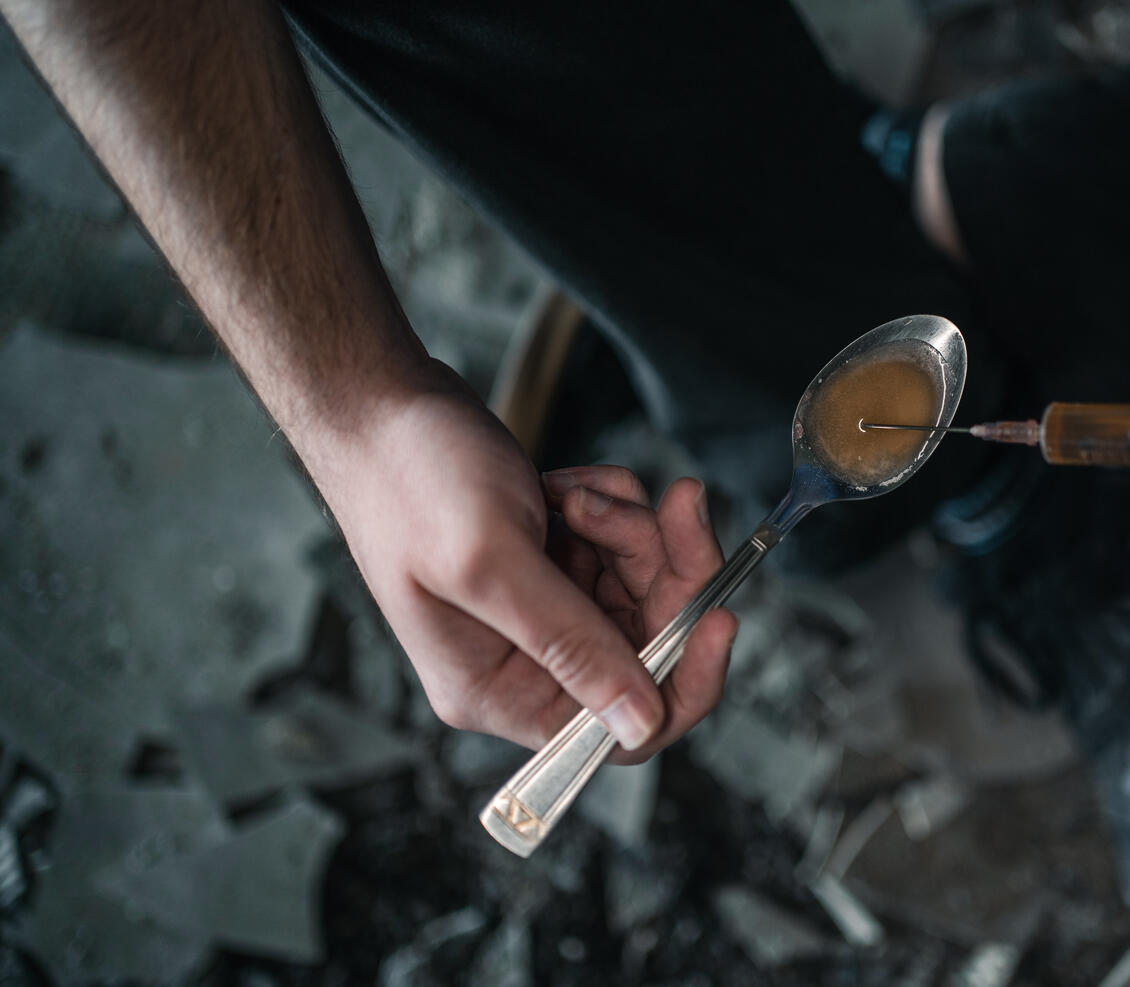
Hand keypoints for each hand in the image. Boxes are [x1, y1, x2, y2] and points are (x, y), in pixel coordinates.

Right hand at [307, 369, 736, 759]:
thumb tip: (638, 726)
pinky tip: (568, 485)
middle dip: (664, 573)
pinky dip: (611, 508)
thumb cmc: (411, 479)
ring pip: (640, 589)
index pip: (618, 734)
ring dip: (631, 531)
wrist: (380, 404)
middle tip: (675, 507)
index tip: (722, 616)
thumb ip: (571, 646)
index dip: (683, 683)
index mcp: (497, 691)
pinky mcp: (551, 563)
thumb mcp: (493, 563)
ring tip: (582, 494)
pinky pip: (619, 549)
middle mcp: (521, 664)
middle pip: (645, 648)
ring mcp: (540, 610)